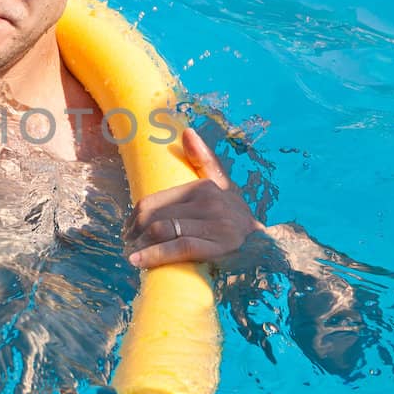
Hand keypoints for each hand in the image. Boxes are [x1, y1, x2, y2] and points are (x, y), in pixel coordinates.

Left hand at [126, 127, 260, 269]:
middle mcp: (209, 202)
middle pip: (156, 217)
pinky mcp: (219, 246)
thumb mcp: (222, 186)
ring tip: (132, 256)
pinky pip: (180, 248)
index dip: (135, 217)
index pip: (155, 201)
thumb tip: (187, 131)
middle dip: (136, 234)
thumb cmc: (234, 215)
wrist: (265, 244)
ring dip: (141, 246)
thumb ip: (204, 160)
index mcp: (203, 187)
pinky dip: (156, 256)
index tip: (128, 230)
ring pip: (164, 231)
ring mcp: (215, 224)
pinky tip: (140, 262)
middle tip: (128, 245)